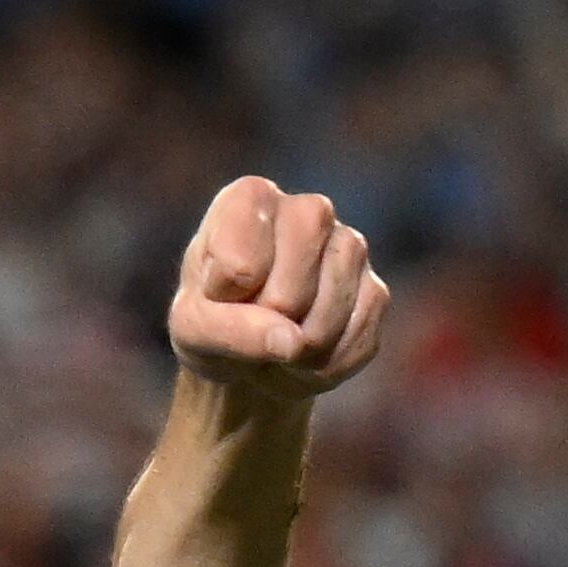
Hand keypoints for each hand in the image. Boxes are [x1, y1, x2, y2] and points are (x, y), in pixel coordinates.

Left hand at [166, 177, 386, 402]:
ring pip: (328, 317)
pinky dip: (323, 367)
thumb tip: (293, 342)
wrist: (250, 347)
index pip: (240, 266)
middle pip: (290, 292)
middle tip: (252, 322)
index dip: (224, 299)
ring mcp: (350, 247)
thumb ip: (226, 329)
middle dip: (266, 324)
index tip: (217, 294)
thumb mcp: (192, 327)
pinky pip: (354, 342)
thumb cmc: (212, 319)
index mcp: (251, 198)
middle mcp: (309, 211)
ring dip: (296, 353)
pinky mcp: (375, 291)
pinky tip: (305, 355)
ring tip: (277, 342)